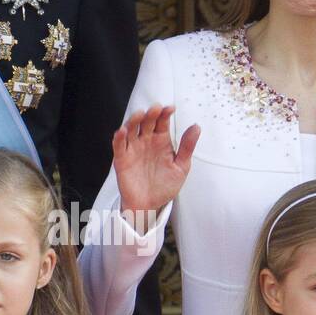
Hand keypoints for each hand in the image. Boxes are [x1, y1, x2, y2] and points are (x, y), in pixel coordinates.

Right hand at [114, 105, 198, 231]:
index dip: (165, 113)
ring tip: (140, 115)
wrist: (150, 206)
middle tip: (155, 109)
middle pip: (146, 122)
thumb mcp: (181, 167)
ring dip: (134, 120)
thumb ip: (187, 147)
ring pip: (131, 129)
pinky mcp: (122, 159)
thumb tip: (196, 127)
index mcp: (161, 141)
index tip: (170, 108)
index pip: (162, 122)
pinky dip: (119, 137)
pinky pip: (119, 146)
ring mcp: (133, 149)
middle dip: (150, 114)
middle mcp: (146, 141)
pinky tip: (123, 131)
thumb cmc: (165, 186)